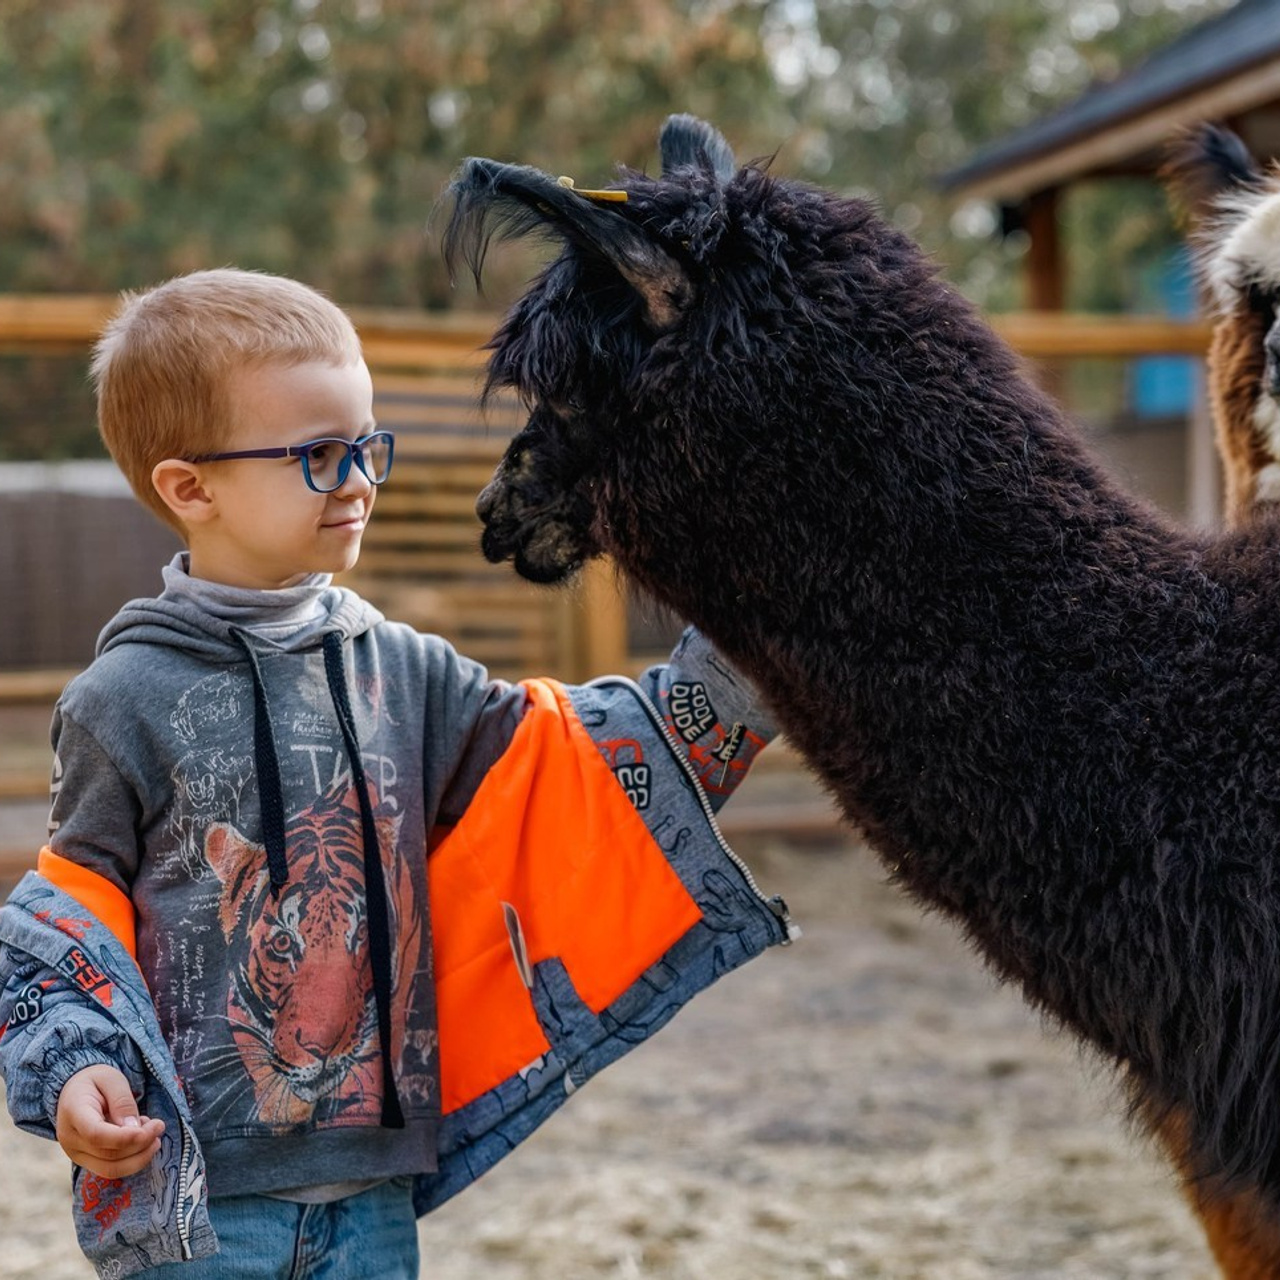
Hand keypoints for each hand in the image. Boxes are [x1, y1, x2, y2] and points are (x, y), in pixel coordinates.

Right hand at [55, 1063, 164, 1177]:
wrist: (74, 1092)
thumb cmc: (95, 1081)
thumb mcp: (112, 1079)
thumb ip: (123, 1102)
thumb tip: (134, 1129)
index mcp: (74, 1112)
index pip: (96, 1134)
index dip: (125, 1137)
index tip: (152, 1129)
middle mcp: (70, 1139)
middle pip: (108, 1154)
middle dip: (141, 1143)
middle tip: (159, 1125)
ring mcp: (76, 1154)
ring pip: (110, 1169)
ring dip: (140, 1156)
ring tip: (154, 1135)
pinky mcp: (86, 1161)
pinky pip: (110, 1169)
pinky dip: (132, 1159)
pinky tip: (141, 1139)